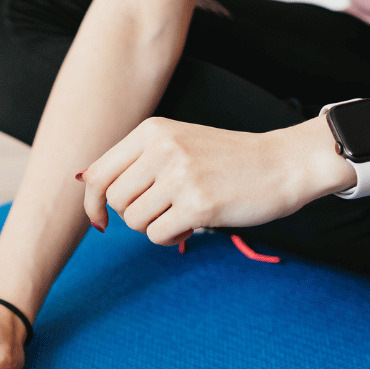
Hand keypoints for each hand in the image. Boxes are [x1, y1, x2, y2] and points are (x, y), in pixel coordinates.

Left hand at [79, 116, 351, 245]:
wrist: (283, 164)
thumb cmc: (228, 160)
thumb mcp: (179, 143)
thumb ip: (137, 160)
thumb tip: (86, 184)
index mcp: (152, 130)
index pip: (98, 173)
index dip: (91, 202)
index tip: (100, 220)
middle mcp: (161, 148)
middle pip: (114, 201)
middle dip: (133, 215)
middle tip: (163, 210)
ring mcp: (179, 176)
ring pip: (134, 221)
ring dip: (154, 226)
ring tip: (182, 214)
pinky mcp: (197, 205)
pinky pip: (158, 235)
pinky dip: (172, 237)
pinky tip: (193, 224)